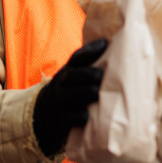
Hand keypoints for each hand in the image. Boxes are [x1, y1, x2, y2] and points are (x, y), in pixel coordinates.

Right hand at [33, 39, 106, 155]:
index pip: (77, 57)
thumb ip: (93, 62)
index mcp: (69, 69)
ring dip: (84, 93)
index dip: (89, 50)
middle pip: (72, 75)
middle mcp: (62, 82)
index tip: (104, 44)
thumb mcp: (78, 73)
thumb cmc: (74, 89)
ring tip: (96, 93)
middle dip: (87, 74)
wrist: (50, 112)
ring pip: (70, 95)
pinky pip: (68, 116)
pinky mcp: (61, 118)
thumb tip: (111, 44)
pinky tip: (87, 115)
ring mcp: (60, 100)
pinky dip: (78, 115)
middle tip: (101, 76)